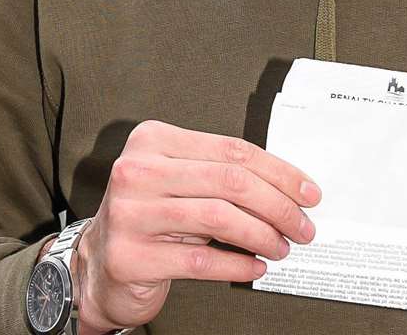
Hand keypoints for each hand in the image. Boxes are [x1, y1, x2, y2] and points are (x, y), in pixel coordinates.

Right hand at [72, 120, 319, 334]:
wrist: (98, 262)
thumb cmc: (150, 217)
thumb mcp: (179, 182)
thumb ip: (220, 175)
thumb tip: (289, 190)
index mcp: (152, 140)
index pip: (231, 150)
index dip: (278, 172)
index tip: (308, 192)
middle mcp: (137, 170)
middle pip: (229, 181)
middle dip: (278, 206)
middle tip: (302, 227)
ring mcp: (130, 213)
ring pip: (218, 218)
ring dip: (262, 236)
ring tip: (280, 247)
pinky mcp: (132, 257)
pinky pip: (201, 260)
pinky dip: (237, 265)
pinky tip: (255, 267)